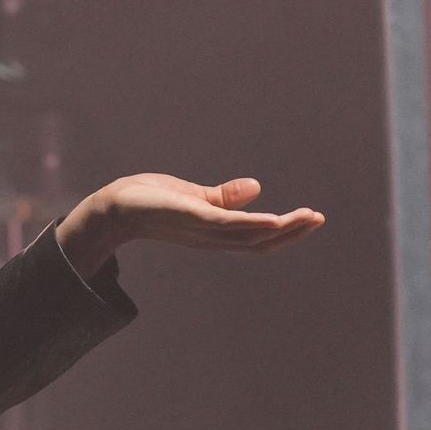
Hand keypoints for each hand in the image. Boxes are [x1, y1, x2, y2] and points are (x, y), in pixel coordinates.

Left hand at [56, 174, 325, 277]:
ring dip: (281, 228)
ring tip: (308, 218)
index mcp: (215, 232)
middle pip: (259, 242)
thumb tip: (257, 187)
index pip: (257, 238)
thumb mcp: (192, 197)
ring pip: (249, 236)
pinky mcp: (190, 218)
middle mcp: (211, 237)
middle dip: (292, 232)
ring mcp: (201, 230)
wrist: (112, 207)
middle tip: (318, 218)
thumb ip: (223, 196)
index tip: (311, 219)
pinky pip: (226, 225)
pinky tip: (273, 219)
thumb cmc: (148, 201)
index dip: (285, 233)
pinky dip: (251, 224)